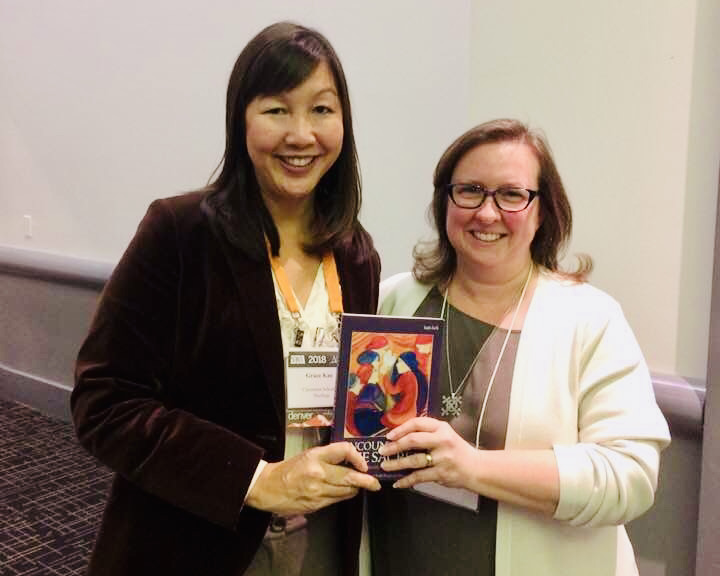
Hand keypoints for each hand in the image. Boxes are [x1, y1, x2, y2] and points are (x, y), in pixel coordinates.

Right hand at [245, 442, 380, 515]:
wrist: (268, 487)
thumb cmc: (290, 468)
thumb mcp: (309, 455)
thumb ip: (329, 457)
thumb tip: (353, 462)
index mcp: (316, 456)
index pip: (344, 450)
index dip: (358, 457)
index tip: (364, 464)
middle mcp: (318, 473)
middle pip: (351, 477)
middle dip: (367, 481)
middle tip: (376, 484)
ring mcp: (318, 491)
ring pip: (347, 492)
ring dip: (356, 489)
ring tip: (359, 486)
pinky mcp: (316, 505)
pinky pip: (337, 500)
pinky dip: (344, 496)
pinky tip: (344, 492)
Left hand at [379, 416, 479, 489]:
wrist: (475, 467)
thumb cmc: (456, 449)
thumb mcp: (445, 434)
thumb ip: (426, 433)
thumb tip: (399, 437)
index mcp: (441, 428)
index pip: (417, 423)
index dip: (400, 429)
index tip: (389, 436)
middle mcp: (442, 441)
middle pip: (413, 441)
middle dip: (395, 446)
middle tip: (382, 451)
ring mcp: (442, 458)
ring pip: (414, 460)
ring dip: (397, 464)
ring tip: (385, 466)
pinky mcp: (441, 474)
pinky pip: (419, 477)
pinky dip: (406, 481)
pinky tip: (398, 482)